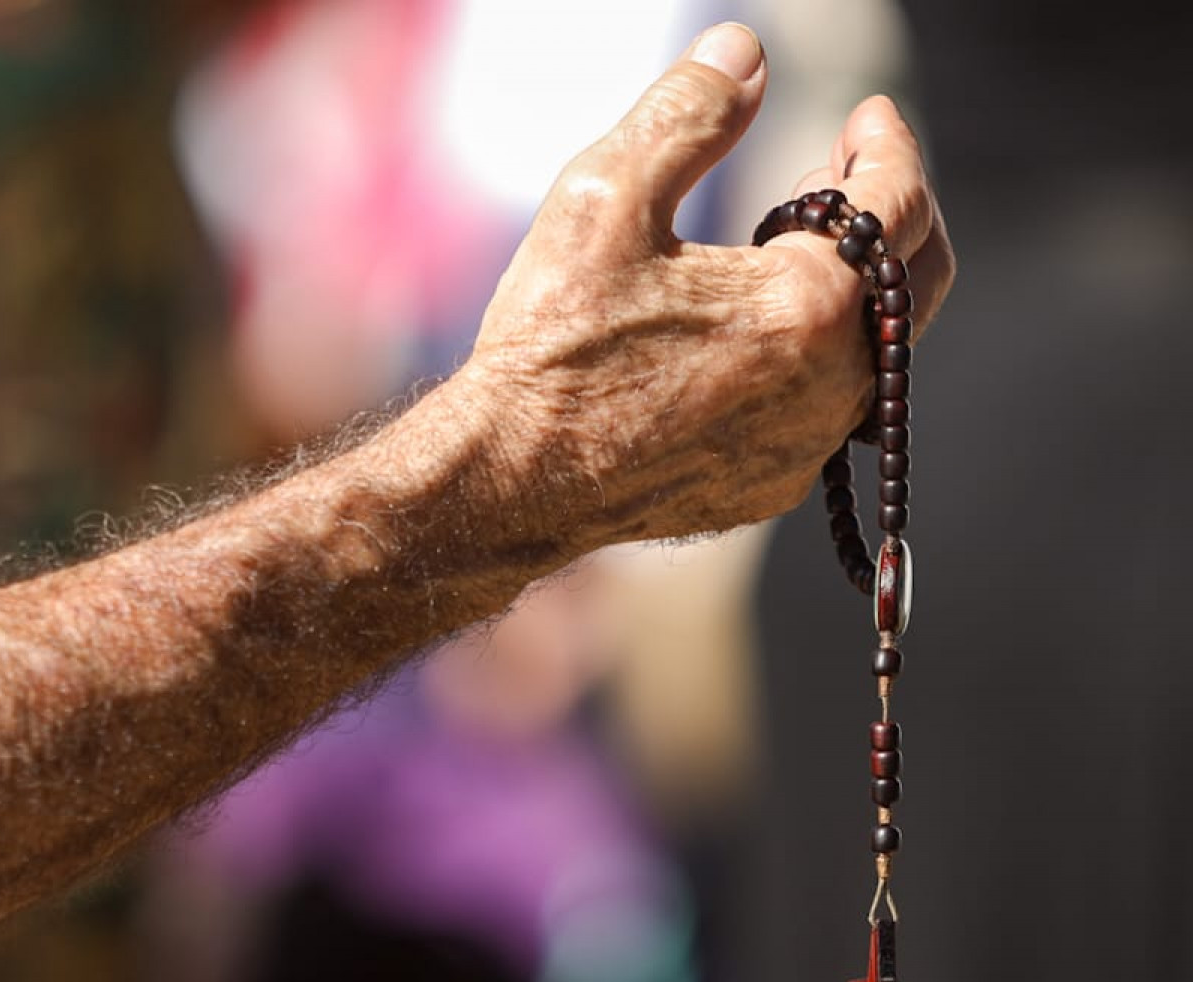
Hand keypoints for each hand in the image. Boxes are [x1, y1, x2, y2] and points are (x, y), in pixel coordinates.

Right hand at [460, 24, 953, 558]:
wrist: (508, 480)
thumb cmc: (551, 348)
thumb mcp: (605, 202)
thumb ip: (689, 115)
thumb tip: (742, 53)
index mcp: (808, 304)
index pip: (900, 203)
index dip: (889, 146)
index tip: (867, 116)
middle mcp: (830, 383)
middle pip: (917, 280)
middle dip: (892, 214)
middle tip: (837, 177)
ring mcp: (804, 445)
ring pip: (874, 350)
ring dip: (851, 289)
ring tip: (789, 249)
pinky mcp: (769, 485)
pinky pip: (823, 409)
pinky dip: (812, 357)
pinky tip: (753, 333)